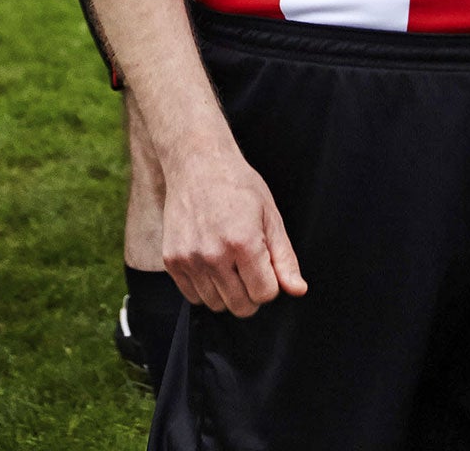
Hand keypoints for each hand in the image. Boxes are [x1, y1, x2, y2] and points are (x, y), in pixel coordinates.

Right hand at [162, 145, 306, 317]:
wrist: (197, 163)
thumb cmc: (237, 185)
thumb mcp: (270, 216)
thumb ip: (285, 258)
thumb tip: (297, 290)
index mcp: (243, 243)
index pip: (265, 294)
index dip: (270, 282)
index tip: (265, 264)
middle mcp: (213, 255)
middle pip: (241, 306)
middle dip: (251, 292)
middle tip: (248, 266)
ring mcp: (189, 259)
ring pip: (216, 304)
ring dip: (226, 291)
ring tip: (227, 262)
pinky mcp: (171, 260)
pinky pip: (192, 296)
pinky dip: (204, 288)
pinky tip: (210, 263)